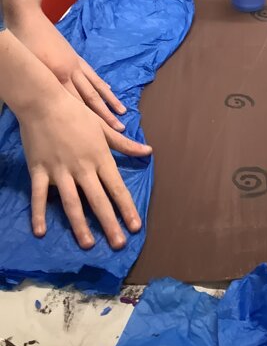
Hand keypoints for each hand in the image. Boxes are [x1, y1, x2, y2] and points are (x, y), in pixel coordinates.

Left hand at [10, 8, 126, 130]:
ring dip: (110, 101)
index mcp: (57, 78)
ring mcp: (75, 65)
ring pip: (95, 87)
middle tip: (120, 129)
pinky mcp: (75, 57)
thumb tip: (45, 108)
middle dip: (106, 115)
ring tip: (122, 112)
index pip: (77, 104)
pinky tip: (110, 90)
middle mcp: (70, 73)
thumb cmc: (21, 45)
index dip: (92, 120)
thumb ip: (39, 88)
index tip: (103, 133)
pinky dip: (102, 84)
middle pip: (91, 99)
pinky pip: (91, 74)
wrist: (28, 19)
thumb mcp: (27, 69)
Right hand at [18, 82, 151, 249]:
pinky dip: (38, 213)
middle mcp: (83, 168)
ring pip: (72, 202)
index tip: (135, 227)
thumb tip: (148, 152)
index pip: (117, 189)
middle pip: (98, 200)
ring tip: (87, 244)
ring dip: (80, 225)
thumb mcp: (103, 128)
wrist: (44, 101)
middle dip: (110, 224)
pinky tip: (40, 231)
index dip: (127, 209)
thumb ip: (125, 145)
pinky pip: (40, 195)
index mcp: (100, 158)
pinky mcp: (39, 170)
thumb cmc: (76, 113)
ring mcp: (60, 170)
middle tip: (118, 244)